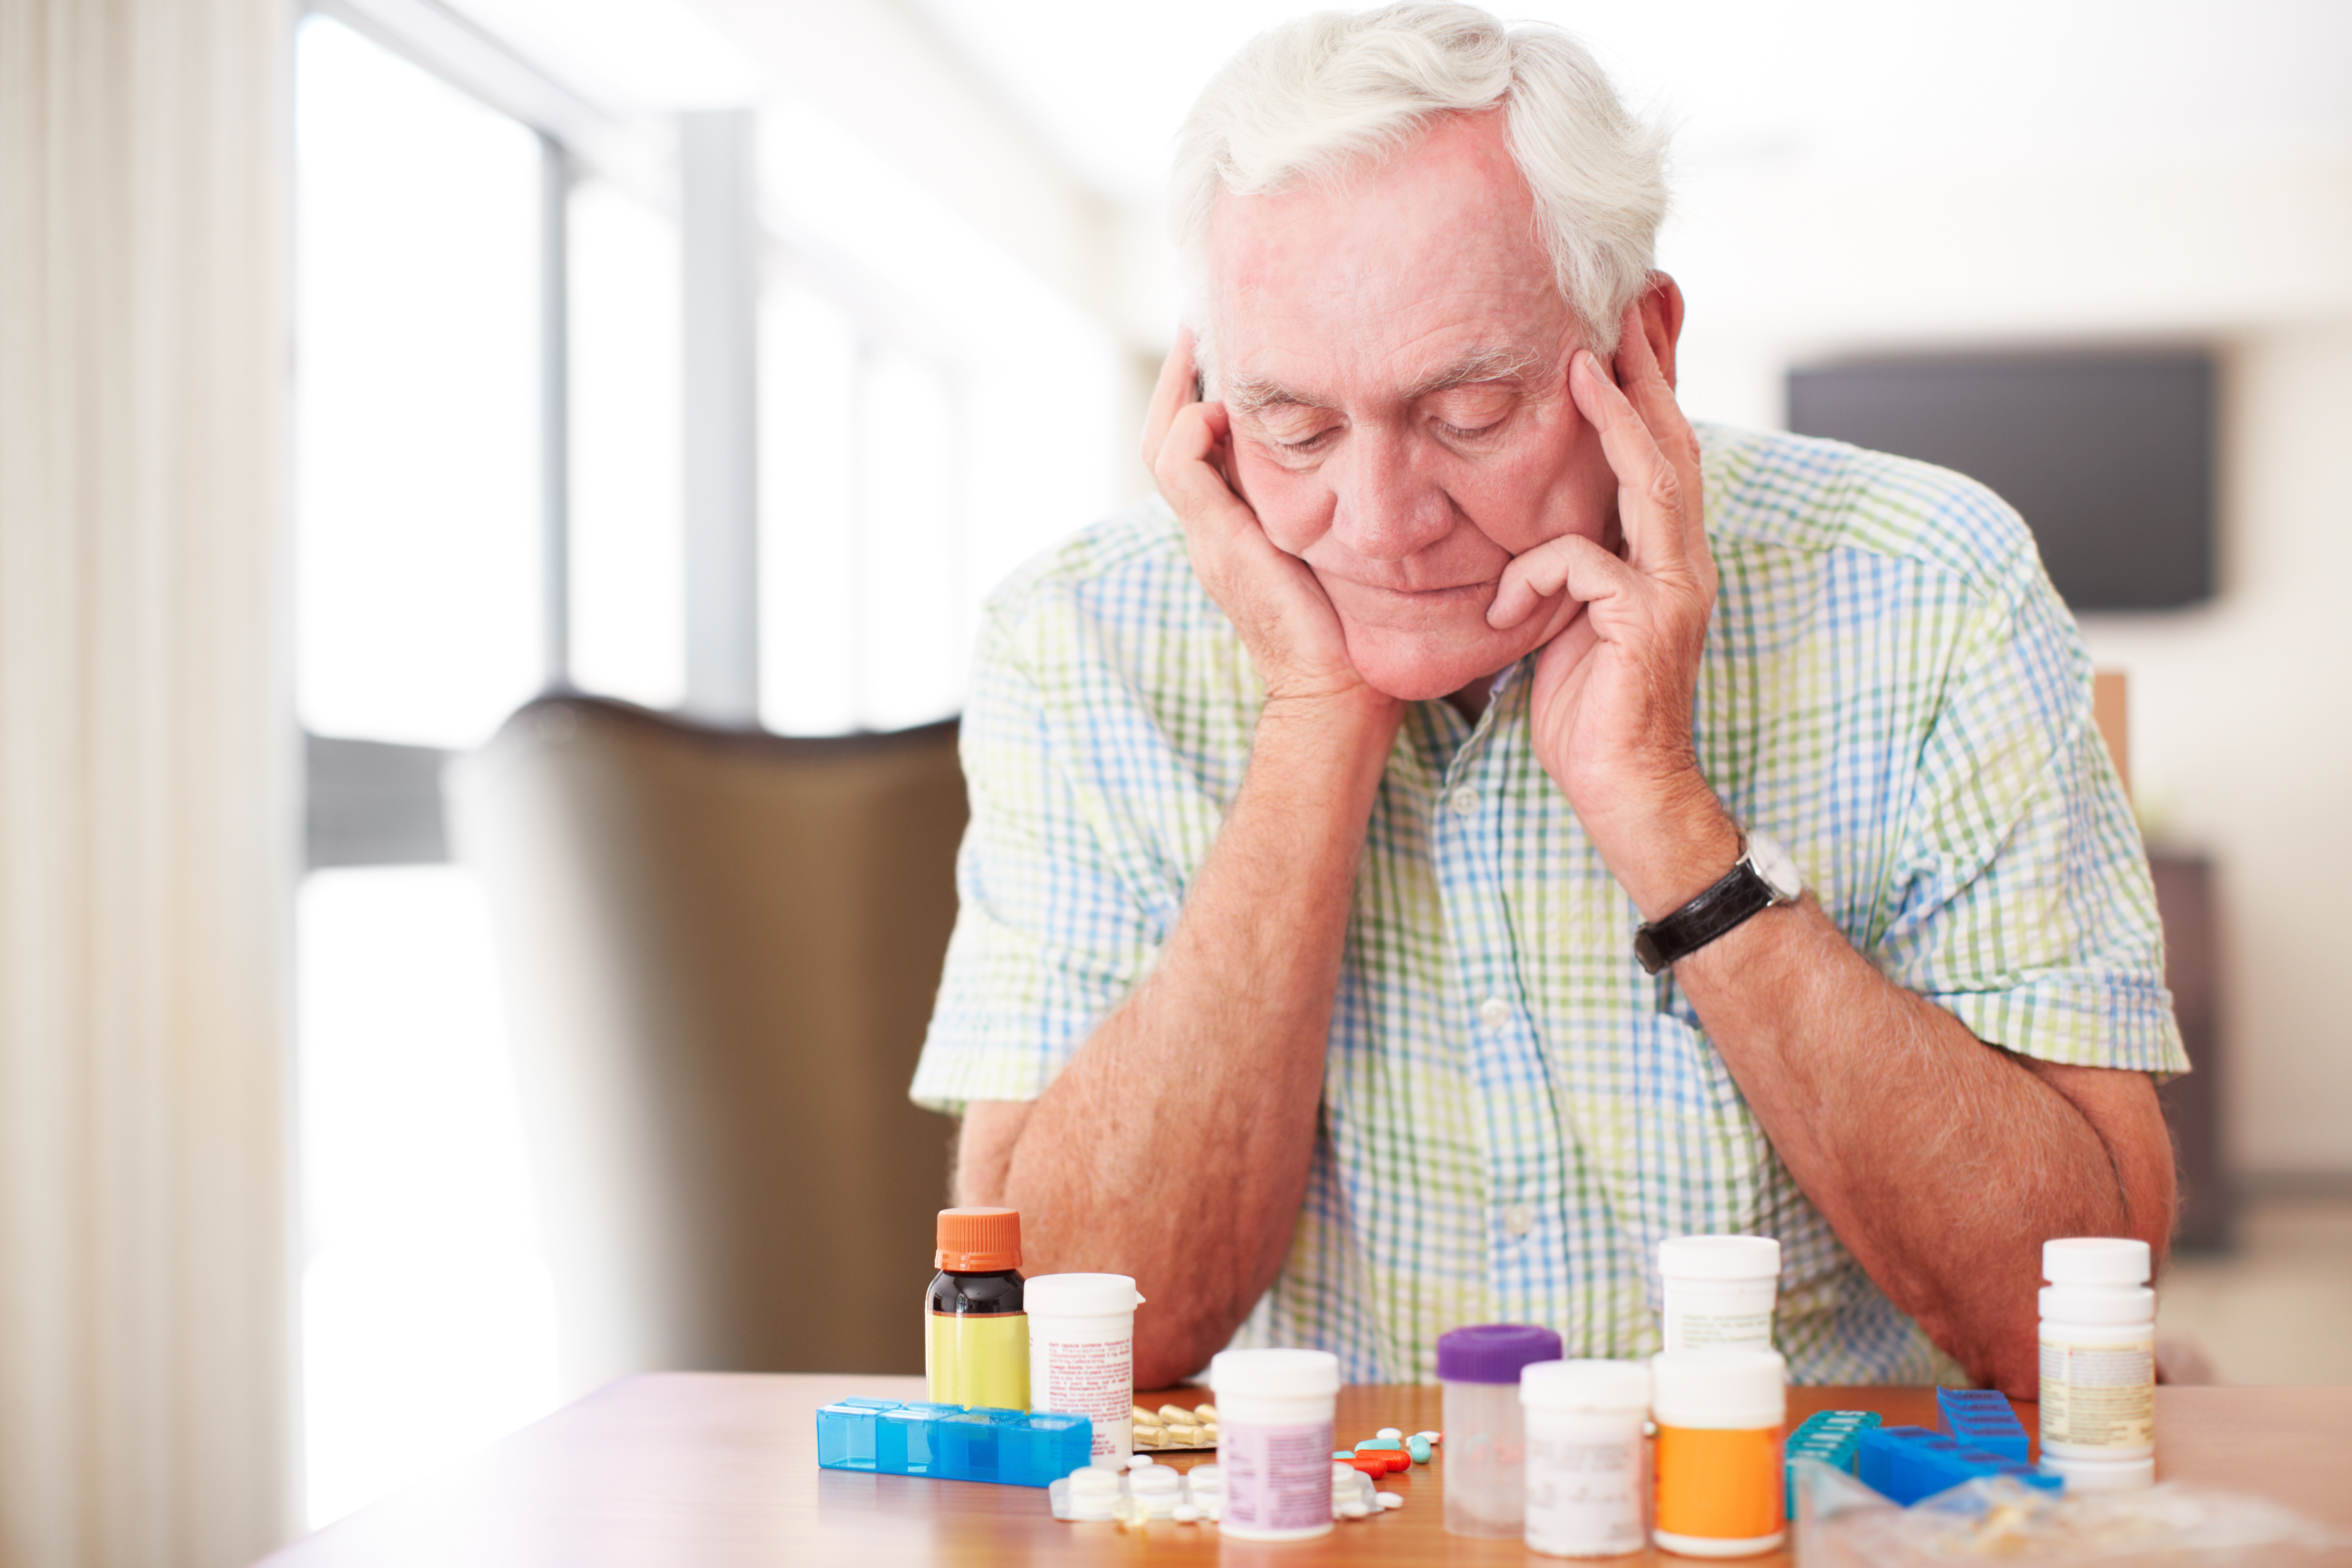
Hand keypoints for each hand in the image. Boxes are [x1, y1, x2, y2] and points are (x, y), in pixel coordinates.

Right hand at [1142, 332, 1394, 715]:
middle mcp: (1210, 529)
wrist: (1337, 693)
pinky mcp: (1217, 539)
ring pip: (1163, 443)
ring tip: (1204, 338)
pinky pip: (1179, 464)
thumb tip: (1375, 456)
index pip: (1195, 448)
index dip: (1200, 395)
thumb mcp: (1341, 551)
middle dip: (1180, 376)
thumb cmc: (1355, 632)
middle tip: (1201, 320)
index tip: (1226, 347)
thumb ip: (1336, 508)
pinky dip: (1191, 424)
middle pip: (1166, 435)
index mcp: (1233, 531)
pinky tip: (1222, 400)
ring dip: (1179, 387)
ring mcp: (1207, 535)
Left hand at [1485, 297, 1734, 914]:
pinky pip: (1583, 562)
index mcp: (1663, 559)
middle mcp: (1681, 563)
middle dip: (1646, 377)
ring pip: (1650, 482)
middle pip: (1671, 447)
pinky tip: (1501, 609)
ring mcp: (1672, 589)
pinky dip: (1533, 574)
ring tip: (1582, 368)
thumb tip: (1530, 527)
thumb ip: (1566, 568)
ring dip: (1615, 422)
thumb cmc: (1590, 710)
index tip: (1619, 337)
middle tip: (1619, 312)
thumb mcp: (1570, 622)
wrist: (1625, 790)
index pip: (1660, 458)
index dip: (1644, 395)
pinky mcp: (1648, 620)